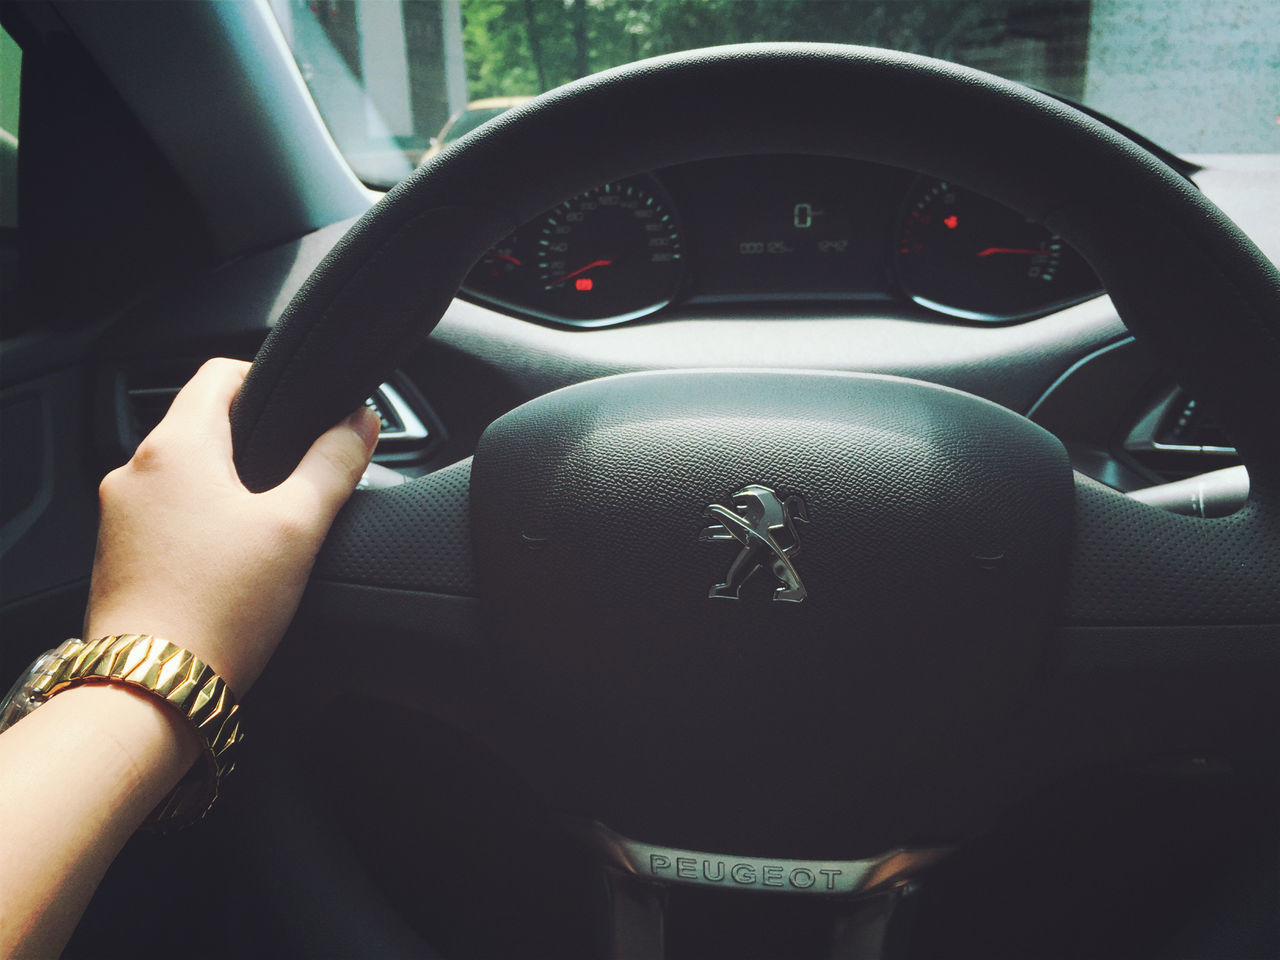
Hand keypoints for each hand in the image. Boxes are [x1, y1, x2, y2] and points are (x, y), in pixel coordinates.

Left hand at [83, 358, 378, 695]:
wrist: (152, 690)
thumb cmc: (219, 608)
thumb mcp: (298, 527)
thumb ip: (334, 464)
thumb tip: (361, 421)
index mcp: (175, 447)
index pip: (220, 373)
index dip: (268, 380)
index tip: (303, 408)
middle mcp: (134, 472)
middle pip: (202, 424)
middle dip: (255, 442)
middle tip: (299, 477)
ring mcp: (119, 516)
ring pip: (184, 475)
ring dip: (227, 486)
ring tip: (270, 527)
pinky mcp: (117, 556)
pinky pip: (166, 517)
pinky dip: (201, 524)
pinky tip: (233, 563)